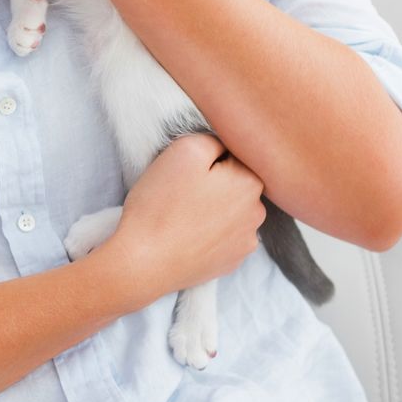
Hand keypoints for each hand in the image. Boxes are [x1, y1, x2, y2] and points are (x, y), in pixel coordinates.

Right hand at [103, 133, 266, 305]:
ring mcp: (246, 242)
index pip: (235, 154)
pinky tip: (189, 233)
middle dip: (215, 181)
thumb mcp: (186, 149)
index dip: (209, 157)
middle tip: (183, 190)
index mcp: (251, 182)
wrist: (144, 262)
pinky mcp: (231, 262)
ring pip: (232, 209)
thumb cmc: (162, 203)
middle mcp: (257, 213)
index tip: (189, 170)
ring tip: (183, 213)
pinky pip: (225, 235)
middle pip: (236, 182)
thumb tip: (226, 146)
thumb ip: (215, 139)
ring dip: (214, 206)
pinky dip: (211, 231)